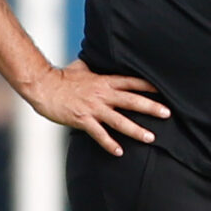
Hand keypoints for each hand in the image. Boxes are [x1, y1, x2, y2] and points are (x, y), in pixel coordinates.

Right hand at [18, 60, 168, 155]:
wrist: (43, 86)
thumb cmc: (62, 77)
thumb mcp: (82, 67)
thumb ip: (95, 66)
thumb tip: (101, 58)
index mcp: (104, 81)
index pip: (131, 82)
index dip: (148, 86)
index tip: (164, 90)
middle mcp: (102, 94)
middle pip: (131, 101)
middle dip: (151, 107)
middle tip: (167, 114)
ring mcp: (93, 108)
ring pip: (119, 120)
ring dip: (136, 130)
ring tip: (151, 137)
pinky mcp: (82, 119)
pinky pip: (99, 134)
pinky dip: (109, 143)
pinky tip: (119, 152)